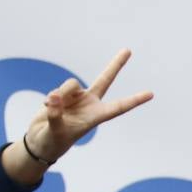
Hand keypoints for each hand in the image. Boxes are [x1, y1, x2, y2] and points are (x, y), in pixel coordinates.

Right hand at [22, 49, 148, 163]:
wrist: (41, 140)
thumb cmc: (53, 141)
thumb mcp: (55, 132)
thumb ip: (55, 115)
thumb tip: (53, 97)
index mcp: (95, 116)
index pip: (118, 107)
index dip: (134, 100)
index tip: (150, 94)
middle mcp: (89, 103)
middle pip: (104, 80)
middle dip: (115, 65)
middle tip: (128, 50)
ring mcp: (76, 98)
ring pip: (71, 84)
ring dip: (61, 93)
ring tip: (51, 106)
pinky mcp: (62, 95)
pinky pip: (58, 89)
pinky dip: (51, 98)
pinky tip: (47, 106)